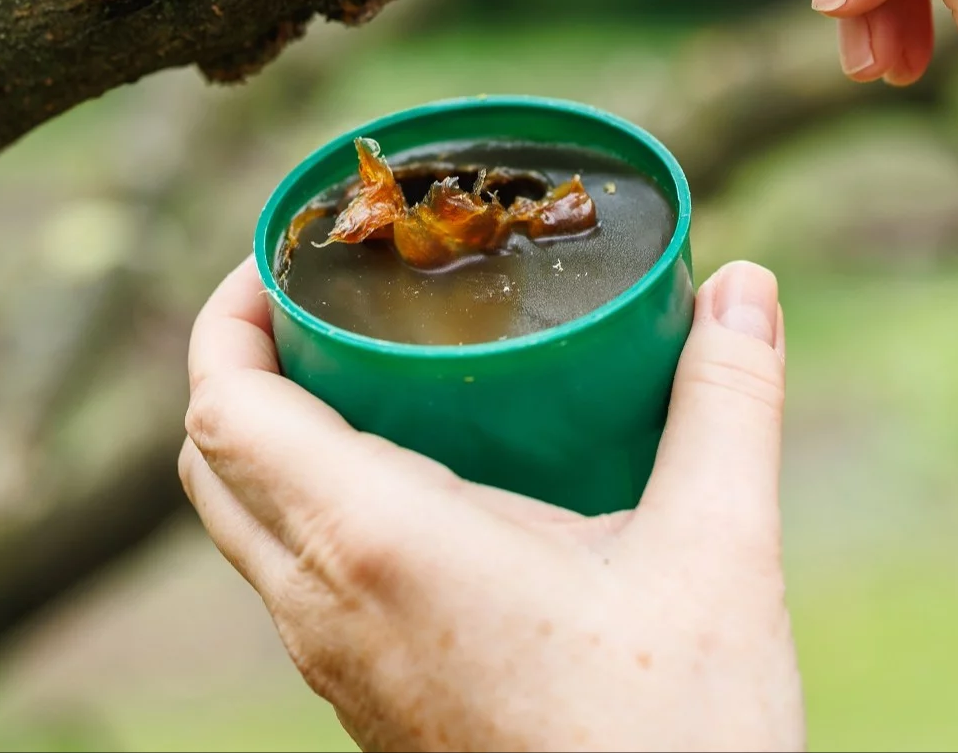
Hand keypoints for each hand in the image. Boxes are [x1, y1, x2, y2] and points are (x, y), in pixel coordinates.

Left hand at [179, 258, 803, 751]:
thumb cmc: (676, 743)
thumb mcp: (719, 552)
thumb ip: (729, 401)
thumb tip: (747, 281)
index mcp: (375, 543)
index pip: (222, 406)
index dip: (227, 311)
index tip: (287, 253)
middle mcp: (324, 605)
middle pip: (210, 459)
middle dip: (243, 359)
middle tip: (326, 297)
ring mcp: (334, 666)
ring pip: (242, 525)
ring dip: (271, 433)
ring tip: (369, 372)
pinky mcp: (364, 705)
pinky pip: (289, 580)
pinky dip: (308, 503)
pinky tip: (415, 481)